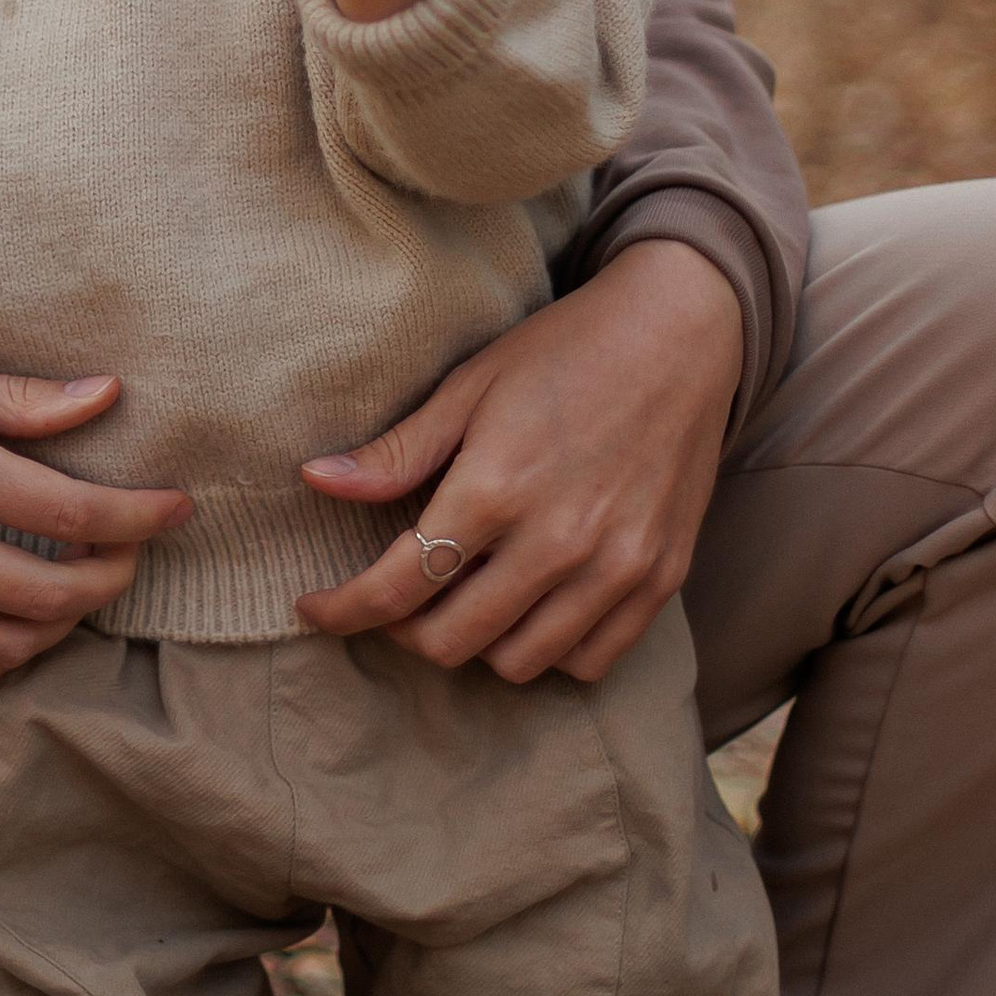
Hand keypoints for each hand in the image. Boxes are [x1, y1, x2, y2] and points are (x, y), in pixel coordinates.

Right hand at [0, 351, 190, 682]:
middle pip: (49, 589)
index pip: (64, 509)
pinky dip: (11, 648)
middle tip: (136, 547)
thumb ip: (15, 399)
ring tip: (88, 580)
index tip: (177, 507)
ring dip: (69, 620)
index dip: (136, 516)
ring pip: (10, 642)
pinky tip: (29, 612)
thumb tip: (107, 397)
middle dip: (115, 574)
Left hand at [292, 240, 743, 678]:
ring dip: (475, 643)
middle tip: (396, 597)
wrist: (681, 332)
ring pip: (518, 662)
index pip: (398, 587)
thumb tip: (315, 481)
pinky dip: (548, 652)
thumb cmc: (565, 351)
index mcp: (495, 489)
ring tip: (464, 598)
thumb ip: (397, 451)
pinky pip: (589, 661)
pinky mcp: (661, 579)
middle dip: (403, 629)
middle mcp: (557, 542)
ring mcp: (616, 567)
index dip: (343, 610)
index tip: (315, 609)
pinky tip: (530, 609)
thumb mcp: (469, 386)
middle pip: (451, 641)